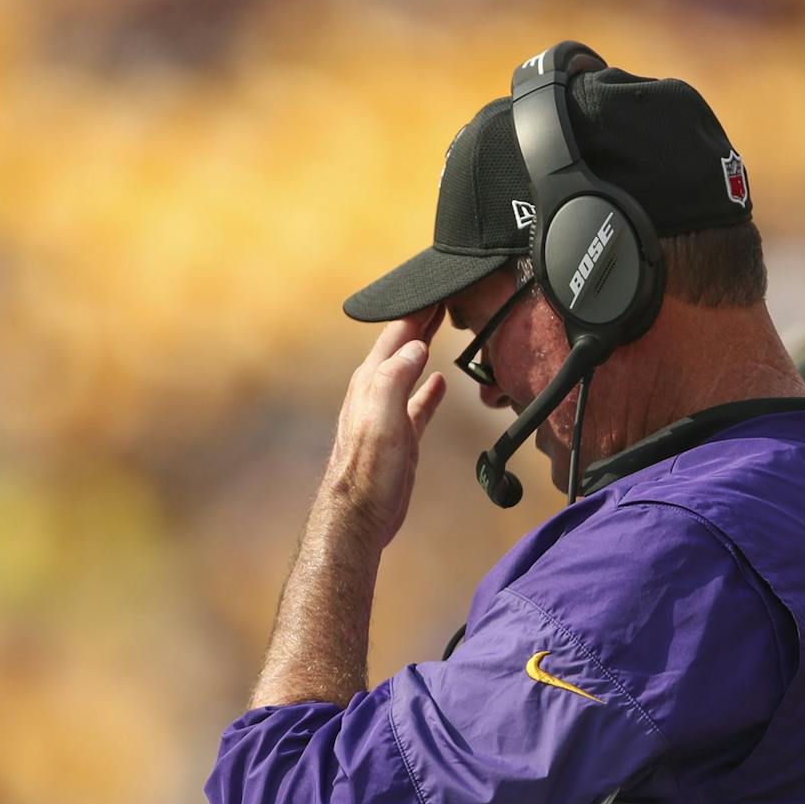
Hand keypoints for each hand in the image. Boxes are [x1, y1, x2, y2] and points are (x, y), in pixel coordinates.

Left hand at [327, 308, 446, 547]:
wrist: (360, 514)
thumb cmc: (366, 470)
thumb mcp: (381, 417)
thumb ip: (395, 378)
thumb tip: (415, 346)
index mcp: (371, 382)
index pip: (397, 334)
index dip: (417, 310)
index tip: (438, 289)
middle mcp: (377, 392)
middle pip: (402, 346)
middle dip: (421, 321)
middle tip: (444, 297)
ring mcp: (389, 414)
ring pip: (410, 369)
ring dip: (424, 348)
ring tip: (441, 327)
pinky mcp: (400, 437)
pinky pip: (418, 403)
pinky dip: (429, 388)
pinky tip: (441, 382)